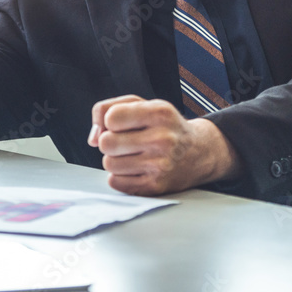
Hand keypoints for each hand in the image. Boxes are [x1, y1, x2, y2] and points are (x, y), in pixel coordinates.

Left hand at [87, 95, 240, 194]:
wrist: (200, 152)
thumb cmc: (164, 126)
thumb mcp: (142, 104)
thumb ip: (107, 108)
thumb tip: (92, 136)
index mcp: (159, 113)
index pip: (111, 117)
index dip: (110, 121)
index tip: (122, 123)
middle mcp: (163, 139)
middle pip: (106, 143)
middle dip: (109, 141)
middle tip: (124, 141)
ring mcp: (161, 165)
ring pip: (109, 164)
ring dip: (114, 159)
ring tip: (132, 154)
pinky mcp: (157, 186)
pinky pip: (116, 182)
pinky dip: (120, 176)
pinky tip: (135, 168)